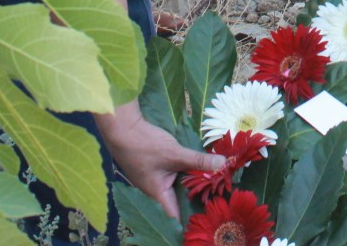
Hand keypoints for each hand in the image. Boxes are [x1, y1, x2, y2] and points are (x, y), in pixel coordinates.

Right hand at [96, 105, 223, 219]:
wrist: (123, 129)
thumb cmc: (146, 145)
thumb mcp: (176, 153)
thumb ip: (198, 160)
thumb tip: (223, 164)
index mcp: (158, 195)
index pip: (175, 216)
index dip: (190, 218)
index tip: (208, 215)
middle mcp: (154, 192)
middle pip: (177, 202)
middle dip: (195, 199)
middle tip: (216, 196)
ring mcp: (152, 181)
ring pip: (174, 188)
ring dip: (189, 185)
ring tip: (210, 183)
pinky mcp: (152, 170)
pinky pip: (170, 177)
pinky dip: (182, 175)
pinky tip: (194, 169)